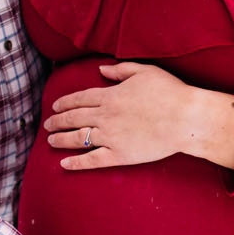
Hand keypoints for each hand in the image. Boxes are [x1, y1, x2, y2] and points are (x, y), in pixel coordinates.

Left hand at [43, 62, 233, 170]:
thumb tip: (100, 70)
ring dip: (61, 140)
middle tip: (47, 125)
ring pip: (78, 139)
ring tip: (50, 141)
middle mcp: (105, 116)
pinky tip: (64, 164)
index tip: (55, 107)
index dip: (64, 103)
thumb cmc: (170, 92)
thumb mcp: (144, 71)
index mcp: (110, 96)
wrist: (186, 119)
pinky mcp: (119, 155)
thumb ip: (120, 70)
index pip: (79, 99)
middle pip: (74, 118)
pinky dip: (76, 163)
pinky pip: (92, 160)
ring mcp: (110, 137)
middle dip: (57, 121)